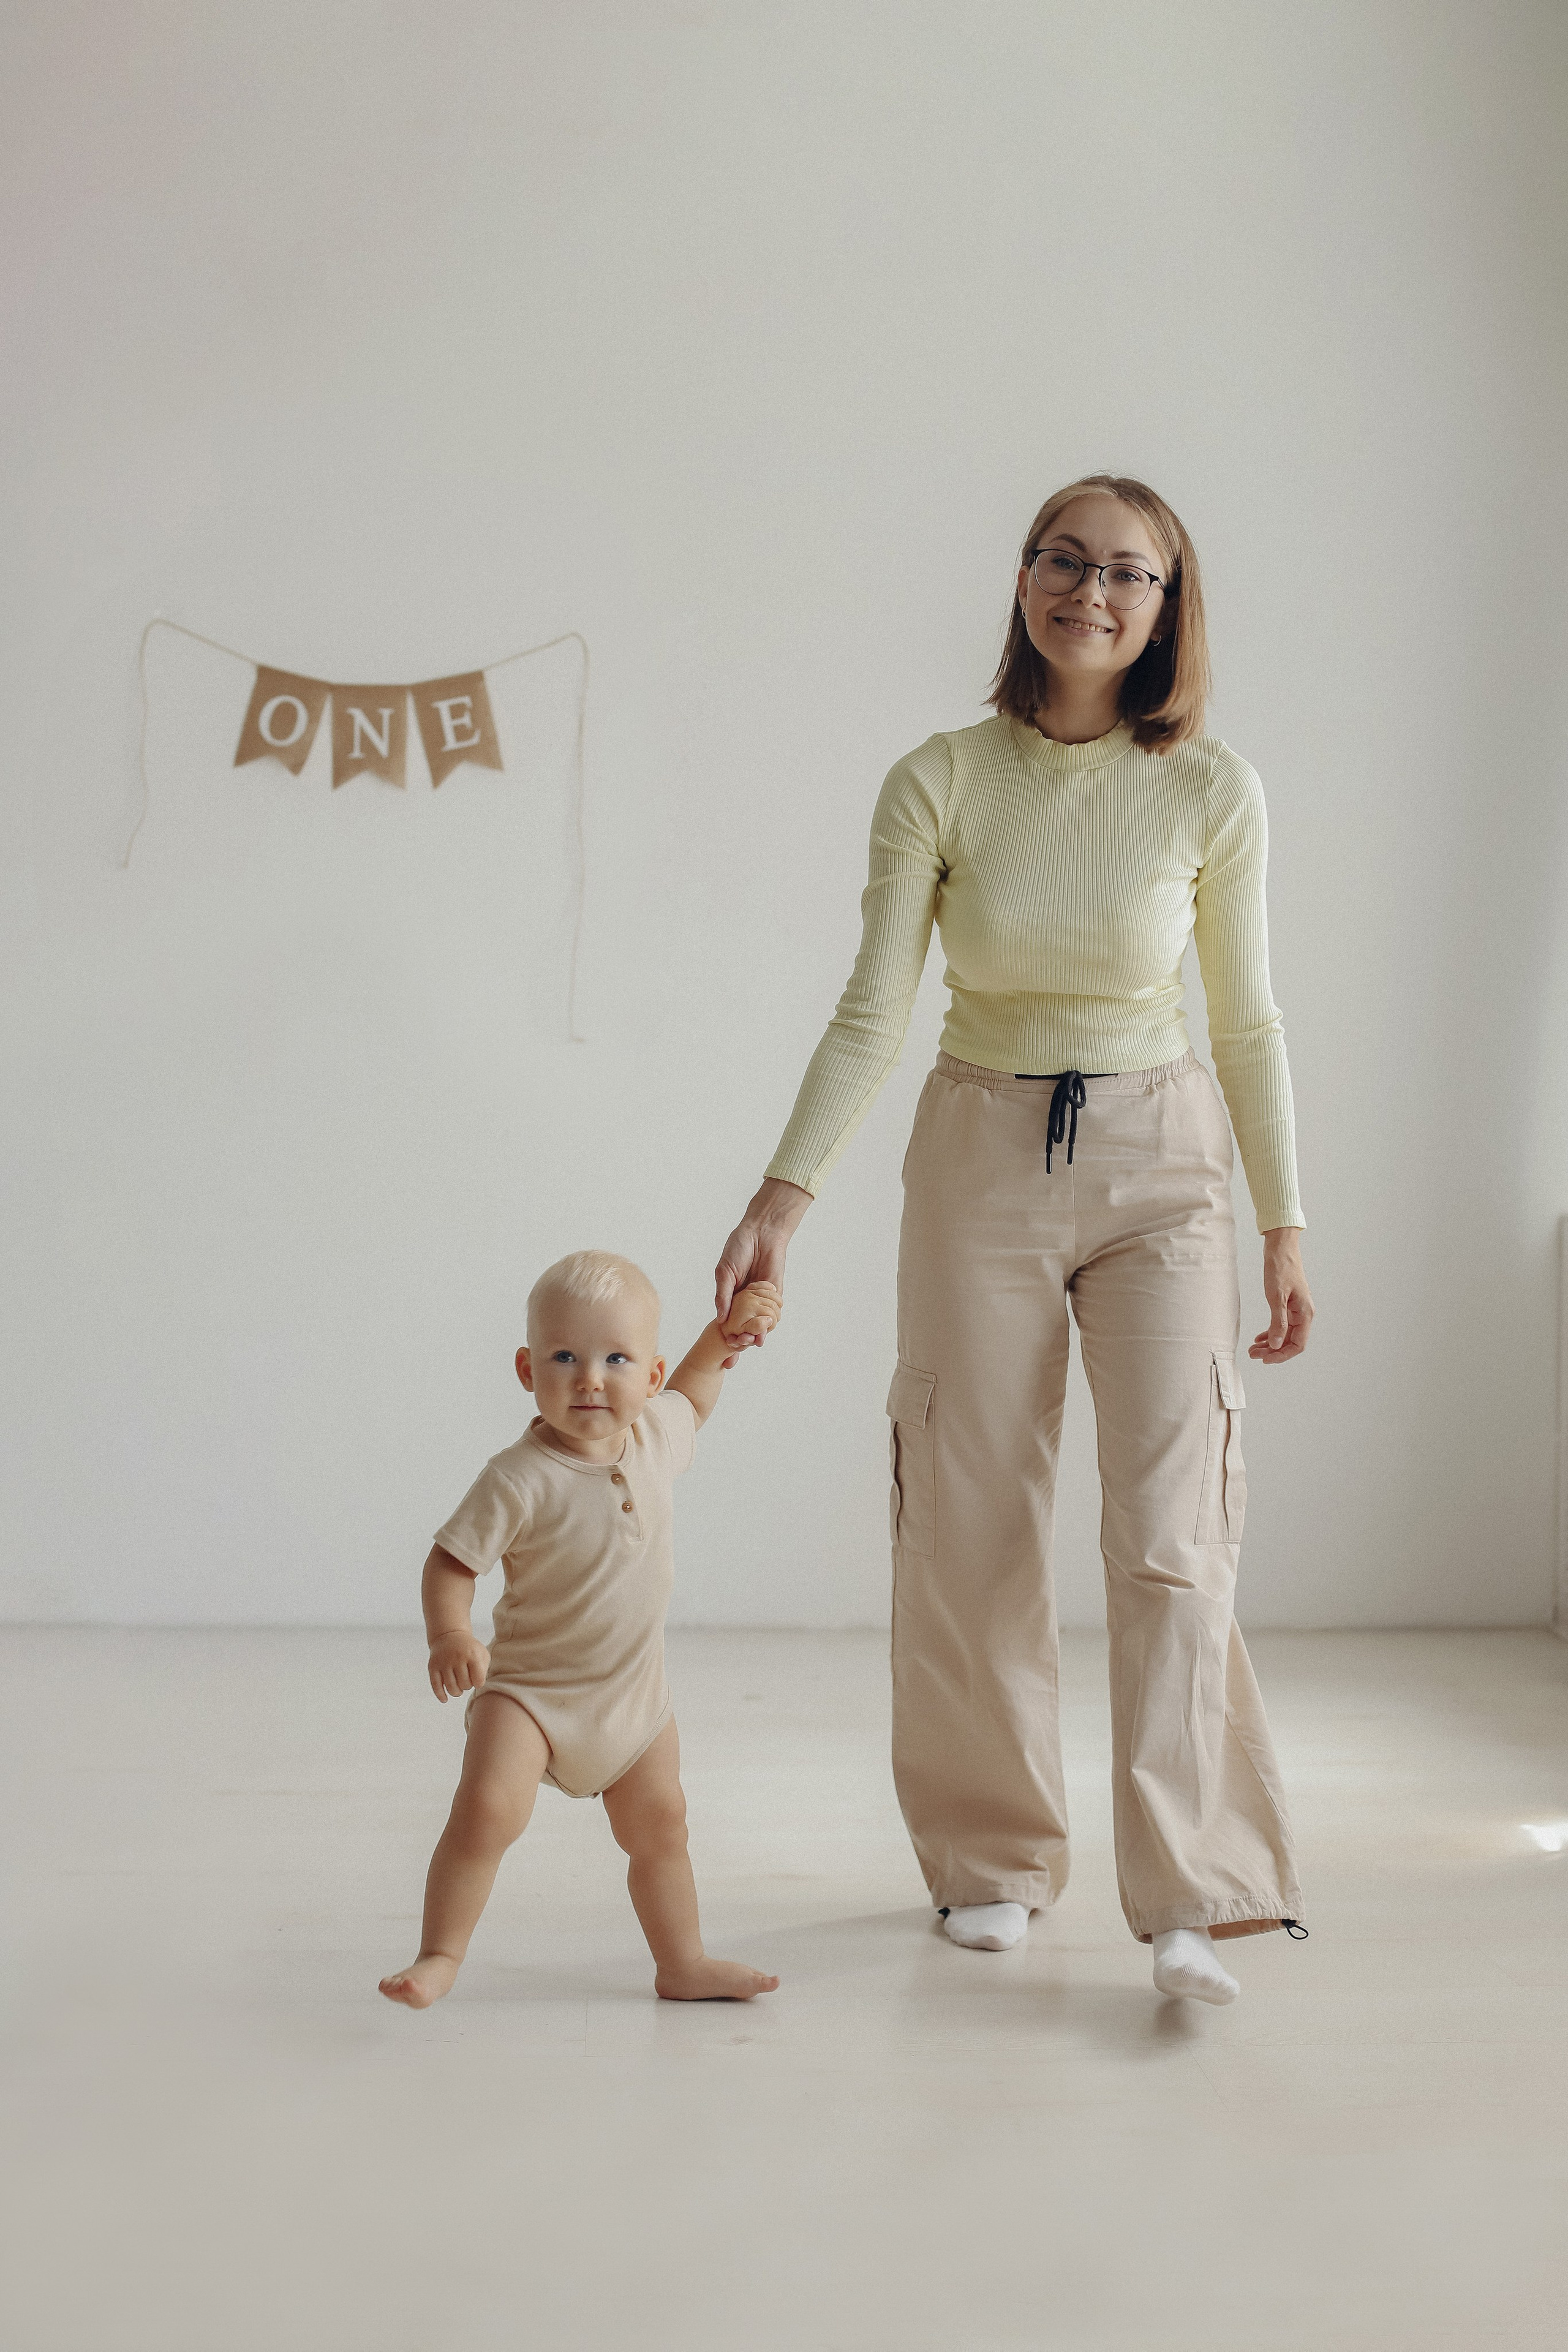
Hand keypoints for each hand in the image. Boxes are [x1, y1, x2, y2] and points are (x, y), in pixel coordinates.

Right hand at [427, 1629, 489, 1700]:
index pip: (478, 1681)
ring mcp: (444, 1662)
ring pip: (451, 1688)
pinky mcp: (433, 1667)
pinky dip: (441, 1695)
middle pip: (465, 1685)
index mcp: (472, 1655)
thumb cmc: (469, 1649)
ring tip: (459, 1688)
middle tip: (466, 1680)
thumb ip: (484, 1670)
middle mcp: (457, 1657)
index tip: (476, 1679)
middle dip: (467, 1686)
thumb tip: (477, 1685)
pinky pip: (436, 1686)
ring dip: (456, 1692)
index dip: (478, 1683)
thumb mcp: (481, 1654)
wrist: (449, 1635)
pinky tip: (445, 1699)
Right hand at [714, 1179, 810, 1347]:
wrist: (762, 1232)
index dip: (725, 1336)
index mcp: (730, 1297)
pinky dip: (769, 1323)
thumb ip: (722, 1295)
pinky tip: (763, 1330)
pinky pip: (774, 1314)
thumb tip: (720, 1320)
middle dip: (741, 1341)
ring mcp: (761, 1299)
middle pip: (744, 1327)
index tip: (722, 1349)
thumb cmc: (739, 1247)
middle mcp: (746, 1301)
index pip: (727, 1322)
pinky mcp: (776, 1294)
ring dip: (755, 1335)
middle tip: (737, 1351)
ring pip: (759, 1324)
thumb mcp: (724, 1272)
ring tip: (751, 1342)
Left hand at [1249, 1229, 1313, 1363]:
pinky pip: (1282, 1323)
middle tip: (1254, 1355)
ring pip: (1285, 1333)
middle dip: (1273, 1351)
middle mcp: (1303, 1313)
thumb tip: (1276, 1345)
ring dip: (1270, 1343)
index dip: (1282, 1355)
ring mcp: (1296, 1309)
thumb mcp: (1276, 1297)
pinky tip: (1259, 1337)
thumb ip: (1278, 1322)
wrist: (1281, 1248)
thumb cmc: (1281, 1268)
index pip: (1298, 1344)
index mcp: (1305, 1313)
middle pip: (1290, 1341)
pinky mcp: (1288, 1304)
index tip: (1266, 1360)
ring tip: (1253, 1349)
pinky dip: (1271, 1331)